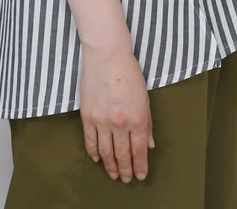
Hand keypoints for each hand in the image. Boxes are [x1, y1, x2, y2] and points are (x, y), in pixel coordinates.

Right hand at [78, 42, 155, 181]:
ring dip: (110, 166)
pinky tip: (97, 158)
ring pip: (106, 152)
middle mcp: (120, 123)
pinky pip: (90, 141)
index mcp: (138, 119)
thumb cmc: (129, 73)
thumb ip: (147, 123)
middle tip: (126, 179)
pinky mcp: (87, 116)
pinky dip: (94, 152)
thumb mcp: (145, 98)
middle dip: (125, 170)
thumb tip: (149, 144)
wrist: (107, 56)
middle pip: (122, 155)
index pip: (139, 151)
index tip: (140, 175)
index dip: (140, 166)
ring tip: (113, 174)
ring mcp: (102, 121)